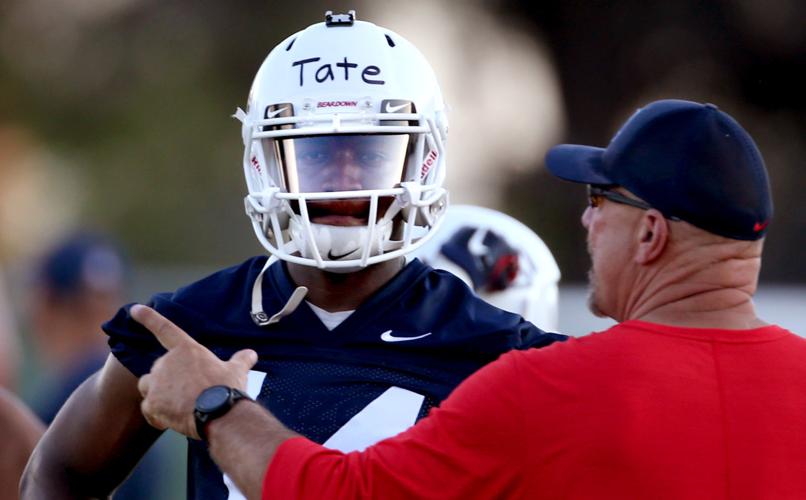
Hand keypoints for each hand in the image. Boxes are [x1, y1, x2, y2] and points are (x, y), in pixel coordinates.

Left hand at [132, 304, 256, 438]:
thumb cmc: (227, 388)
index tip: (135, 309)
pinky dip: (157, 415)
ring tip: (177, 405)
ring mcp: (157, 383)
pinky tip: (172, 420)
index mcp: (186, 350)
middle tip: (189, 392)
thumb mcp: (237, 371)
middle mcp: (167, 363)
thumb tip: (251, 354)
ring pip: (148, 387)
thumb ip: (241, 360)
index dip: (149, 318)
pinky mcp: (152, 404)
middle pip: (159, 368)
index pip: (165, 329)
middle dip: (169, 379)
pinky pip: (148, 409)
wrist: (220, 413)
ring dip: (157, 394)